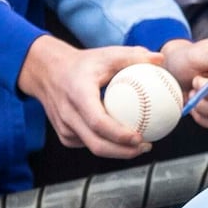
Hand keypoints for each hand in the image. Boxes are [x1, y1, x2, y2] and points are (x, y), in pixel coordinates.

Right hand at [19, 40, 155, 158]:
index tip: (140, 137)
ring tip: (141, 146)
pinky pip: (88, 144)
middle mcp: (68, 114)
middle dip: (124, 152)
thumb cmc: (83, 63)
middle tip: (146, 147)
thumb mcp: (106, 54)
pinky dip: (107, 145)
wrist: (47, 72)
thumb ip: (133, 56)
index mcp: (78, 94)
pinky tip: (124, 141)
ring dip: (117, 152)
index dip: (119, 135)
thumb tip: (160, 59)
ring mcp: (64, 128)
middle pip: (96, 144)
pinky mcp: (64, 135)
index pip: (98, 122)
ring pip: (93, 147)